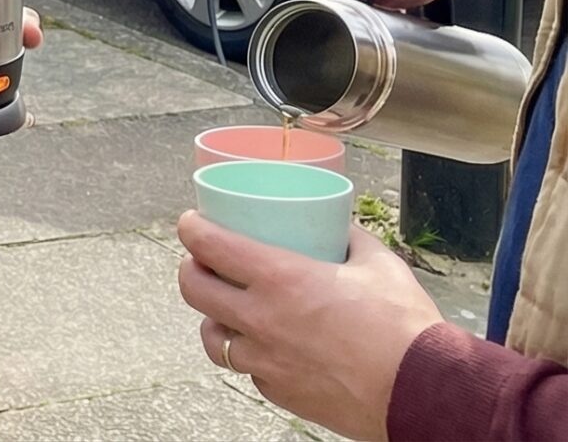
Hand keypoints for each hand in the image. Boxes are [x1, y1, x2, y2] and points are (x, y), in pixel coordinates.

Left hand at [177, 212, 443, 440]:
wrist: (424, 394)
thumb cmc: (405, 327)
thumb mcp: (381, 266)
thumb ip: (353, 239)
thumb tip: (340, 224)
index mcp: (280, 279)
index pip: (208, 245)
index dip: (191, 228)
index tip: (192, 222)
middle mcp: (261, 319)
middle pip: (193, 289)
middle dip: (191, 269)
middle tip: (203, 262)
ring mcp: (265, 361)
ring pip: (211, 336)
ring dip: (214, 318)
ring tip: (227, 309)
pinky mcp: (278, 391)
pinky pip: (247, 370)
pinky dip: (249, 355)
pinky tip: (265, 347)